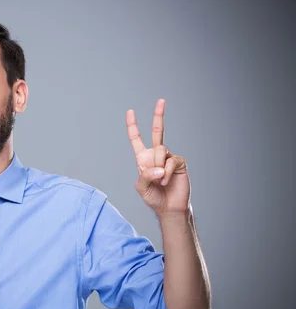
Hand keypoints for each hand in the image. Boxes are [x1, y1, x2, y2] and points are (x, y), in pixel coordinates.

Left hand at [126, 99, 190, 216]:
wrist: (169, 208)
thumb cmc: (154, 197)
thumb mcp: (142, 187)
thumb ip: (145, 175)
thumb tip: (158, 167)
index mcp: (143, 159)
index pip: (137, 139)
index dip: (133, 126)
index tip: (130, 112)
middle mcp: (156, 155)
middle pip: (157, 131)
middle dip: (158, 115)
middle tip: (161, 100)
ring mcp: (168, 157)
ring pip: (160, 150)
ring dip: (157, 167)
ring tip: (160, 181)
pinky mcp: (178, 162)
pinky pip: (169, 161)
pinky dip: (166, 173)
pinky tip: (166, 181)